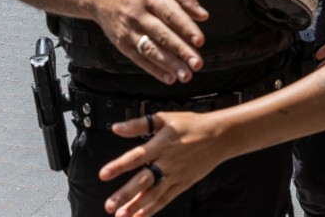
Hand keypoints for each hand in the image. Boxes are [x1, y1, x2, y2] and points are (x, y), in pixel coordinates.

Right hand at [91, 0, 209, 84]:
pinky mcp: (121, 43)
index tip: (199, 41)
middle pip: (162, 35)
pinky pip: (139, 58)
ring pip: (150, 49)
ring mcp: (128, 30)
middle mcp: (138, 14)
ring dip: (169, 64)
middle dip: (181, 51)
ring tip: (185, 75)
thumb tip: (203, 15)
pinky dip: (154, 69)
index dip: (186, 28)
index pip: (171, 14)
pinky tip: (168, 77)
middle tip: (197, 63)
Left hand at [101, 111, 229, 216]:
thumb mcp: (166, 118)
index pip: (138, 156)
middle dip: (126, 194)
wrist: (220, 136)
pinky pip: (166, 198)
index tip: (104, 174)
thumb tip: (117, 127)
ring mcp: (177, 174)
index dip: (120, 165)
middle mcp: (168, 161)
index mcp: (162, 143)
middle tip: (109, 205)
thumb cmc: (191, 125)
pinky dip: (152, 209)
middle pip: (145, 180)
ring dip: (137, 206)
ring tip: (121, 215)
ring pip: (154, 193)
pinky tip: (139, 216)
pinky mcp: (183, 183)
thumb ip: (139, 124)